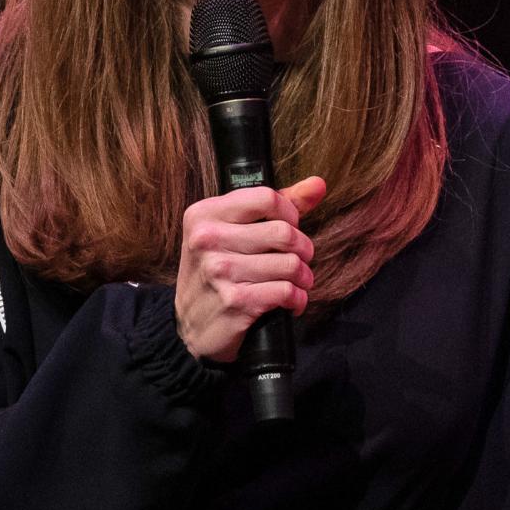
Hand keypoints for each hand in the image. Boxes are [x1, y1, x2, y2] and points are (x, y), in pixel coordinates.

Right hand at [174, 175, 326, 360]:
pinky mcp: (235, 301)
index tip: (290, 227)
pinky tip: (290, 302)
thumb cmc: (217, 271)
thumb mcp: (232, 231)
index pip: (267, 198)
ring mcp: (219, 271)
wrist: (192, 325)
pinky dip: (297, 299)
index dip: (290, 213)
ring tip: (295, 283)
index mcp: (204, 214)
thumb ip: (275, 206)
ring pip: (291, 265)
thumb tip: (318, 184)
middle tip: (298, 261)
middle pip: (285, 233)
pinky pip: (288, 292)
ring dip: (303, 278)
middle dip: (303, 249)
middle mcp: (207, 239)